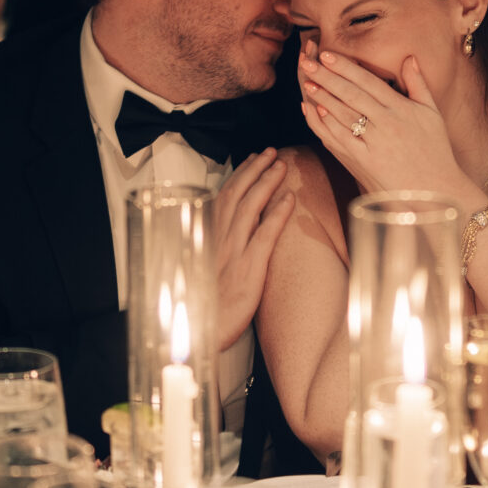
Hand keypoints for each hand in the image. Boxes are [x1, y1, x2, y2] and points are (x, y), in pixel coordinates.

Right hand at [213, 149, 295, 352]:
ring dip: (267, 182)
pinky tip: (290, 199)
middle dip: (255, 169)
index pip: (224, 197)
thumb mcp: (201, 275)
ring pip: (250, 207)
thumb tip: (224, 239)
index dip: (239, 175)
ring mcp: (233, 253)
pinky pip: (265, 235)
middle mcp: (218, 241)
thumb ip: (212, 252)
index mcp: (207, 239)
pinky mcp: (248, 270)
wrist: (197, 336)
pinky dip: (277, 214)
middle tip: (271, 152)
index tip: (252, 159)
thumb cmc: (200, 309)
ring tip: (282, 165)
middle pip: (237, 194)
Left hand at [299, 49, 477, 204]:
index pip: (368, 82)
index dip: (346, 67)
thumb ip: (418, 85)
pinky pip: (339, 138)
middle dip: (327, 76)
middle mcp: (386, 124)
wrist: (434, 192)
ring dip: (321, 96)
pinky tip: (313, 110)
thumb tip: (409, 58)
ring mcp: (373, 144)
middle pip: (351, 94)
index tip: (327, 54)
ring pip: (341, 114)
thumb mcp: (432, 114)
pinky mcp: (362, 162)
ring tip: (307, 81)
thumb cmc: (435, 151)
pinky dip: (324, 123)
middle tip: (307, 61)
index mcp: (402, 109)